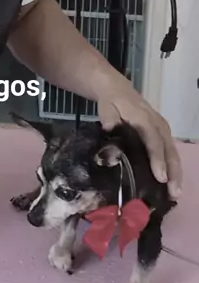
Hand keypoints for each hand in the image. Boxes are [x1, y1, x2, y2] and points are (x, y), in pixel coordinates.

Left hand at [97, 80, 181, 199]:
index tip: (161, 177)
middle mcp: (158, 124)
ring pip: (173, 152)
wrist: (118, 89)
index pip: (153, 140)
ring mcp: (163, 128)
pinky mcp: (163, 133)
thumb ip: (109, 120)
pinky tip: (172, 183)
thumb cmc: (111, 102)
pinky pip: (171, 151)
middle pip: (168, 149)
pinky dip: (173, 167)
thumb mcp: (106, 108)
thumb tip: (111, 134)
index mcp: (143, 118)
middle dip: (173, 172)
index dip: (157, 159)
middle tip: (174, 193)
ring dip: (176, 173)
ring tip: (175, 194)